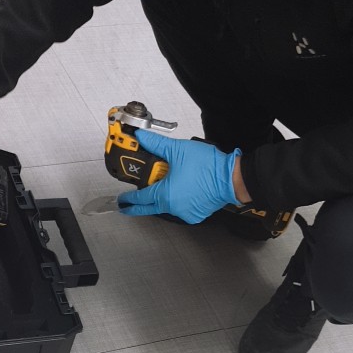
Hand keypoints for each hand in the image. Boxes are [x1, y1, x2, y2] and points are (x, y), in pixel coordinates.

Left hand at [118, 130, 241, 223]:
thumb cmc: (207, 166)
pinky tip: (182, 190)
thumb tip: (142, 137)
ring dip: (163, 198)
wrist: (230, 178)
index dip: (129, 199)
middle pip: (151, 206)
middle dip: (139, 205)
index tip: (122, 201)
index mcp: (165, 195)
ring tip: (165, 186)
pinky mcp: (195, 215)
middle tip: (129, 205)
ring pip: (167, 207)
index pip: (140, 198)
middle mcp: (173, 208)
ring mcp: (184, 213)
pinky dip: (178, 201)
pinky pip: (181, 209)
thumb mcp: (178, 150)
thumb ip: (156, 145)